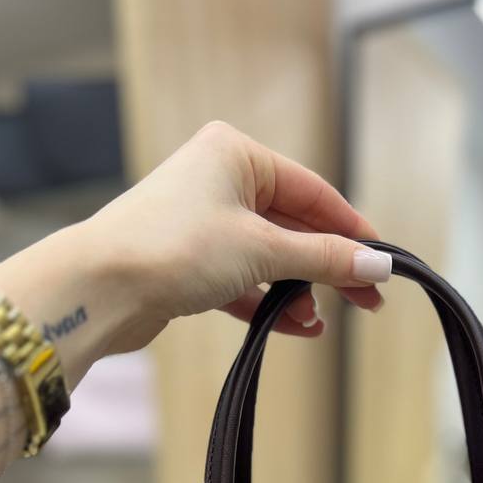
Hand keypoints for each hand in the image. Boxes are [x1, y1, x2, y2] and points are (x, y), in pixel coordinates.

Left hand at [0, 122, 390, 384]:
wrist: (99, 288)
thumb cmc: (173, 248)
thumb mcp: (263, 250)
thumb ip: (324, 259)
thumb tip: (378, 265)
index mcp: (237, 155)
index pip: (313, 193)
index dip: (352, 231)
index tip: (383, 265)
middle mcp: (218, 181)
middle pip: (294, 227)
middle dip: (327, 269)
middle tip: (367, 303)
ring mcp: (201, 223)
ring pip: (268, 258)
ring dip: (297, 292)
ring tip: (317, 323)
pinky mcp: (188, 263)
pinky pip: (243, 282)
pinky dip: (268, 304)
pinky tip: (295, 328)